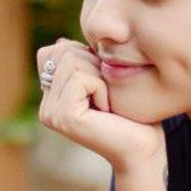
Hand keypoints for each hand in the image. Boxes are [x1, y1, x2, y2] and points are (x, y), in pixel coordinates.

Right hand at [37, 40, 163, 174]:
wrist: (144, 149)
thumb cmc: (131, 115)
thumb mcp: (104, 79)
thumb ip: (82, 61)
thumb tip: (61, 42)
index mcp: (52, 98)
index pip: (52, 52)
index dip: (83, 54)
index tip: (102, 81)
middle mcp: (46, 106)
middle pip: (62, 51)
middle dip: (94, 63)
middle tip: (108, 94)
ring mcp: (51, 113)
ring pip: (70, 61)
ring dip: (99, 76)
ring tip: (107, 102)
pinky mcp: (63, 116)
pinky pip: (80, 78)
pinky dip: (101, 87)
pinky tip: (108, 109)